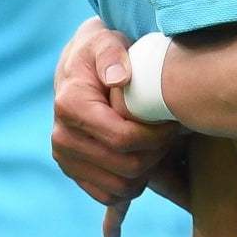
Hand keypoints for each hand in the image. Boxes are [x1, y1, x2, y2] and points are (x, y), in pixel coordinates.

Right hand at [51, 18, 187, 236]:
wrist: (79, 68)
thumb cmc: (100, 52)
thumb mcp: (106, 41)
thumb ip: (113, 55)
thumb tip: (119, 77)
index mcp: (71, 106)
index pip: (123, 138)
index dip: (156, 136)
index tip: (174, 123)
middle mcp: (62, 136)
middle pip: (125, 166)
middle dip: (156, 154)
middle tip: (171, 136)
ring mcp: (64, 158)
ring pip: (119, 187)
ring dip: (146, 173)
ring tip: (158, 147)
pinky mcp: (72, 171)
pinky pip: (107, 195)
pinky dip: (131, 185)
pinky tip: (142, 160)